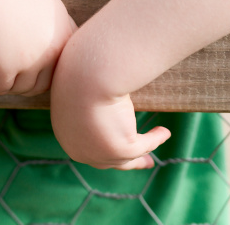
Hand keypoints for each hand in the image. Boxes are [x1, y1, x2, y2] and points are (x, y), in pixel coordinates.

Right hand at [0, 0, 75, 96]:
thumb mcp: (43, 7)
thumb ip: (56, 33)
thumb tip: (54, 67)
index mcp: (64, 31)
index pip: (62, 66)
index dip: (45, 70)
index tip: (26, 64)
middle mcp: (52, 47)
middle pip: (44, 82)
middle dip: (25, 82)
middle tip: (8, 74)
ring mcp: (31, 59)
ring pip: (23, 88)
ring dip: (9, 84)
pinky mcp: (6, 68)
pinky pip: (1, 89)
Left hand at [50, 61, 170, 169]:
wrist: (88, 70)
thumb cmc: (83, 67)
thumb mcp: (82, 82)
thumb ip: (88, 92)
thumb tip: (97, 88)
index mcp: (64, 130)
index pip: (86, 146)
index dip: (105, 147)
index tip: (121, 146)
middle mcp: (78, 148)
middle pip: (106, 160)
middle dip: (127, 161)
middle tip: (144, 161)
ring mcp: (97, 152)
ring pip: (126, 158)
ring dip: (145, 151)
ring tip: (161, 135)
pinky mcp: (118, 149)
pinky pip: (142, 146)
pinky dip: (155, 139)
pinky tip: (164, 132)